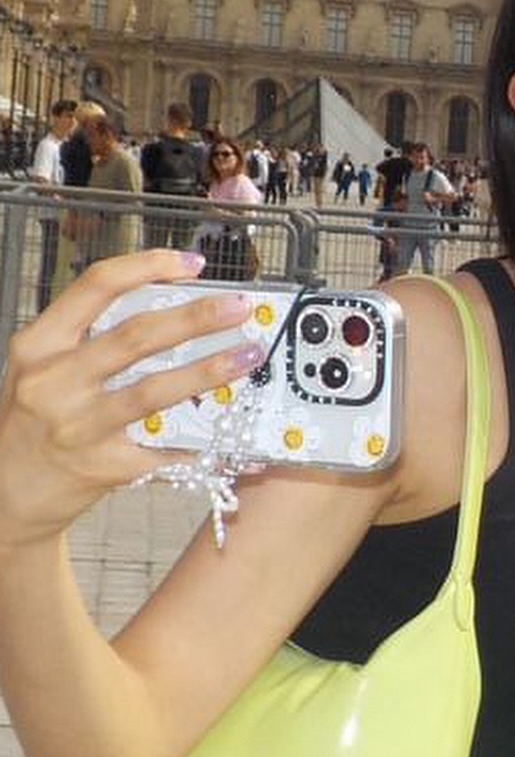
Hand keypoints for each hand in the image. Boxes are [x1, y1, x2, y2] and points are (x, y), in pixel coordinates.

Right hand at [0, 250, 258, 553]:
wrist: (6, 493)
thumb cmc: (33, 420)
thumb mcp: (43, 367)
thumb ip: (91, 337)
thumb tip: (172, 304)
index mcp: (39, 345)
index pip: (97, 287)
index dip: (148, 266)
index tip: (193, 263)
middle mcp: (54, 382)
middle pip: (136, 336)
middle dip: (196, 317)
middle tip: (240, 306)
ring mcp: (79, 427)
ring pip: (156, 390)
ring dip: (210, 370)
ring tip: (248, 354)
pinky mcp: (104, 467)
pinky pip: (165, 448)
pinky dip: (202, 441)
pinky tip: (234, 433)